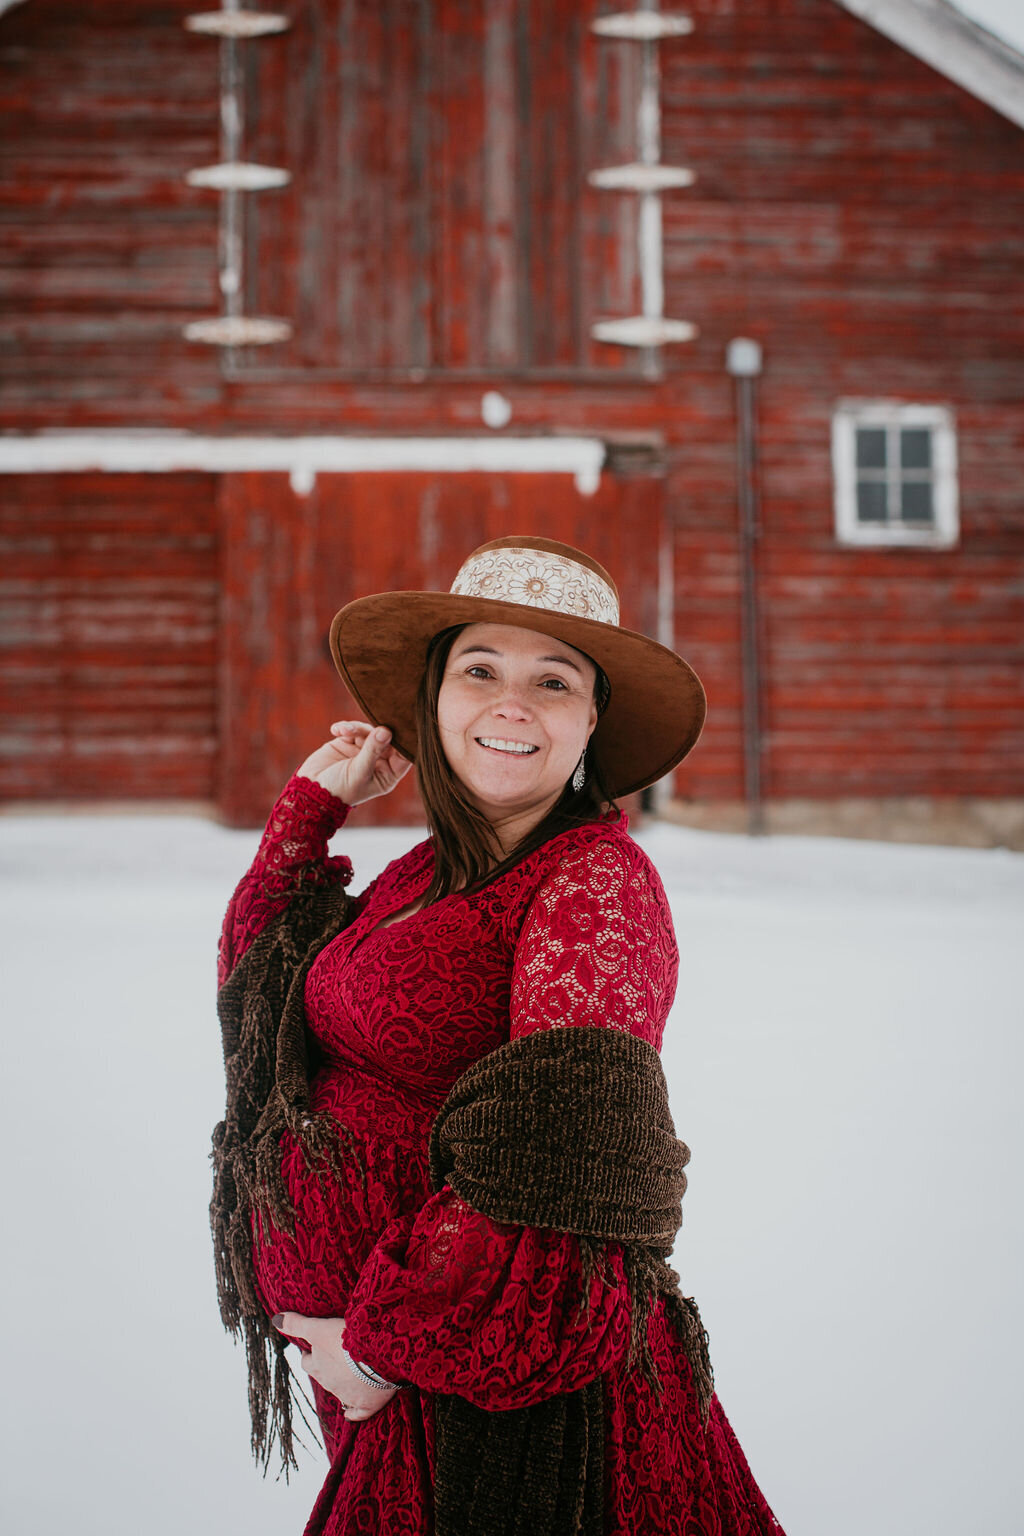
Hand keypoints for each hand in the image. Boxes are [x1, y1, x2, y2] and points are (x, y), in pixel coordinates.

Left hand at [272, 1313, 398, 1422]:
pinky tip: (350, 1413)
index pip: (307, 1362)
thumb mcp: (318, 1328)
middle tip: (333, 1355)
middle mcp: (329, 1384)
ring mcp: (348, 1396)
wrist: (377, 1358)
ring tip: (348, 1371)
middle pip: (322, 1376)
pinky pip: (358, 1413)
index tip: (314, 1346)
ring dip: (341, 1382)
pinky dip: (354, 1413)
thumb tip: (276, 1320)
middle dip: (325, 1367)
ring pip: (339, 1391)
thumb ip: (297, 1325)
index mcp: (318, 1367)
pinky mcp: (367, 1404)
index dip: (310, 1354)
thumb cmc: (346, 1341)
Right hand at [296, 720, 411, 806]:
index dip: (406, 740)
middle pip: (387, 738)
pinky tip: (336, 730)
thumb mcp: (358, 772)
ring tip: (344, 731)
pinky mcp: (347, 742)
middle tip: (374, 724)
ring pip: (368, 730)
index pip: (404, 755)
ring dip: (357, 728)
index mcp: (387, 774)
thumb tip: (386, 730)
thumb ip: (372, 751)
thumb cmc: (338, 789)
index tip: (402, 725)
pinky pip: (352, 728)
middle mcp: (378, 761)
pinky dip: (345, 727)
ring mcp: (362, 750)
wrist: (309, 791)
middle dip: (379, 728)